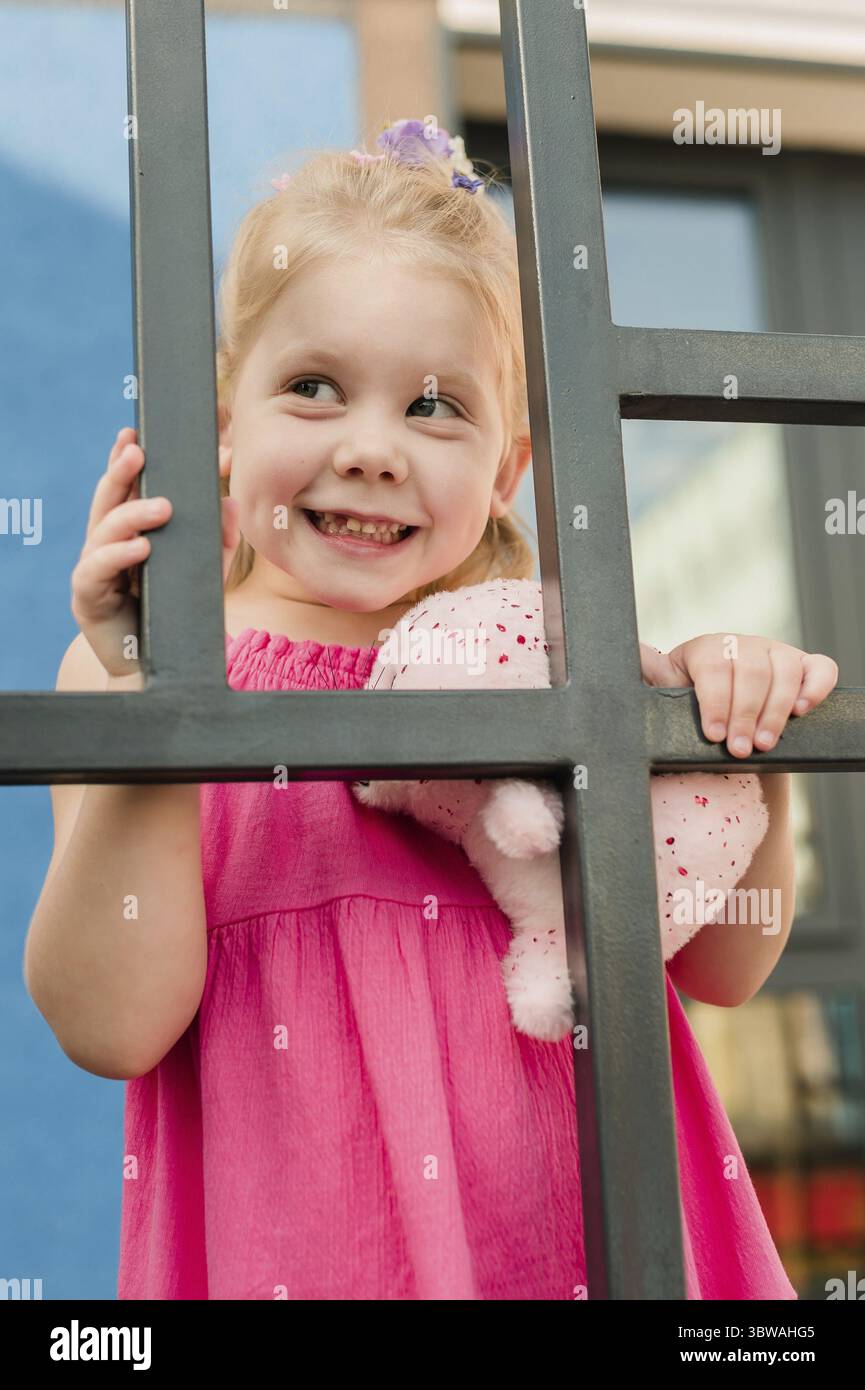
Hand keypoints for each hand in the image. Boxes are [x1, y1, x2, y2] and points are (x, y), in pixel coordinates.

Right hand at [71, 427, 240, 676]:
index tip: (137, 433)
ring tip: (163, 508)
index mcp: (127, 531)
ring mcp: (94, 570)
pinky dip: (118, 557)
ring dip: (131, 515)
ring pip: (103, 531)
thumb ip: (218, 540)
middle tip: (138, 451)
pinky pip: (96, 571)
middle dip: (121, 473)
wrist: (162, 669)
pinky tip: (141, 548)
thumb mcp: (204, 573)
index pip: (125, 488)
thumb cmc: (178, 615)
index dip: (125, 460)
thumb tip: (231, 503)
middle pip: (107, 499)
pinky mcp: (88, 599)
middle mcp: (105, 545)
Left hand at [639, 634, 838, 757]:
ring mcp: (776, 653)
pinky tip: (803, 711)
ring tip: (764, 744)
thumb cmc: (689, 702)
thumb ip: (647, 673)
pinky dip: (816, 687)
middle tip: (739, 750)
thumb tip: (628, 652)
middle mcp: (744, 645)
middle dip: (744, 715)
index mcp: (708, 648)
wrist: (721, 712)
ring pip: (785, 672)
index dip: (715, 702)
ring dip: (777, 710)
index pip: (714, 667)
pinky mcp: (804, 666)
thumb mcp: (665, 688)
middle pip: (751, 672)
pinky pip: (821, 669)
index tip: (713, 735)